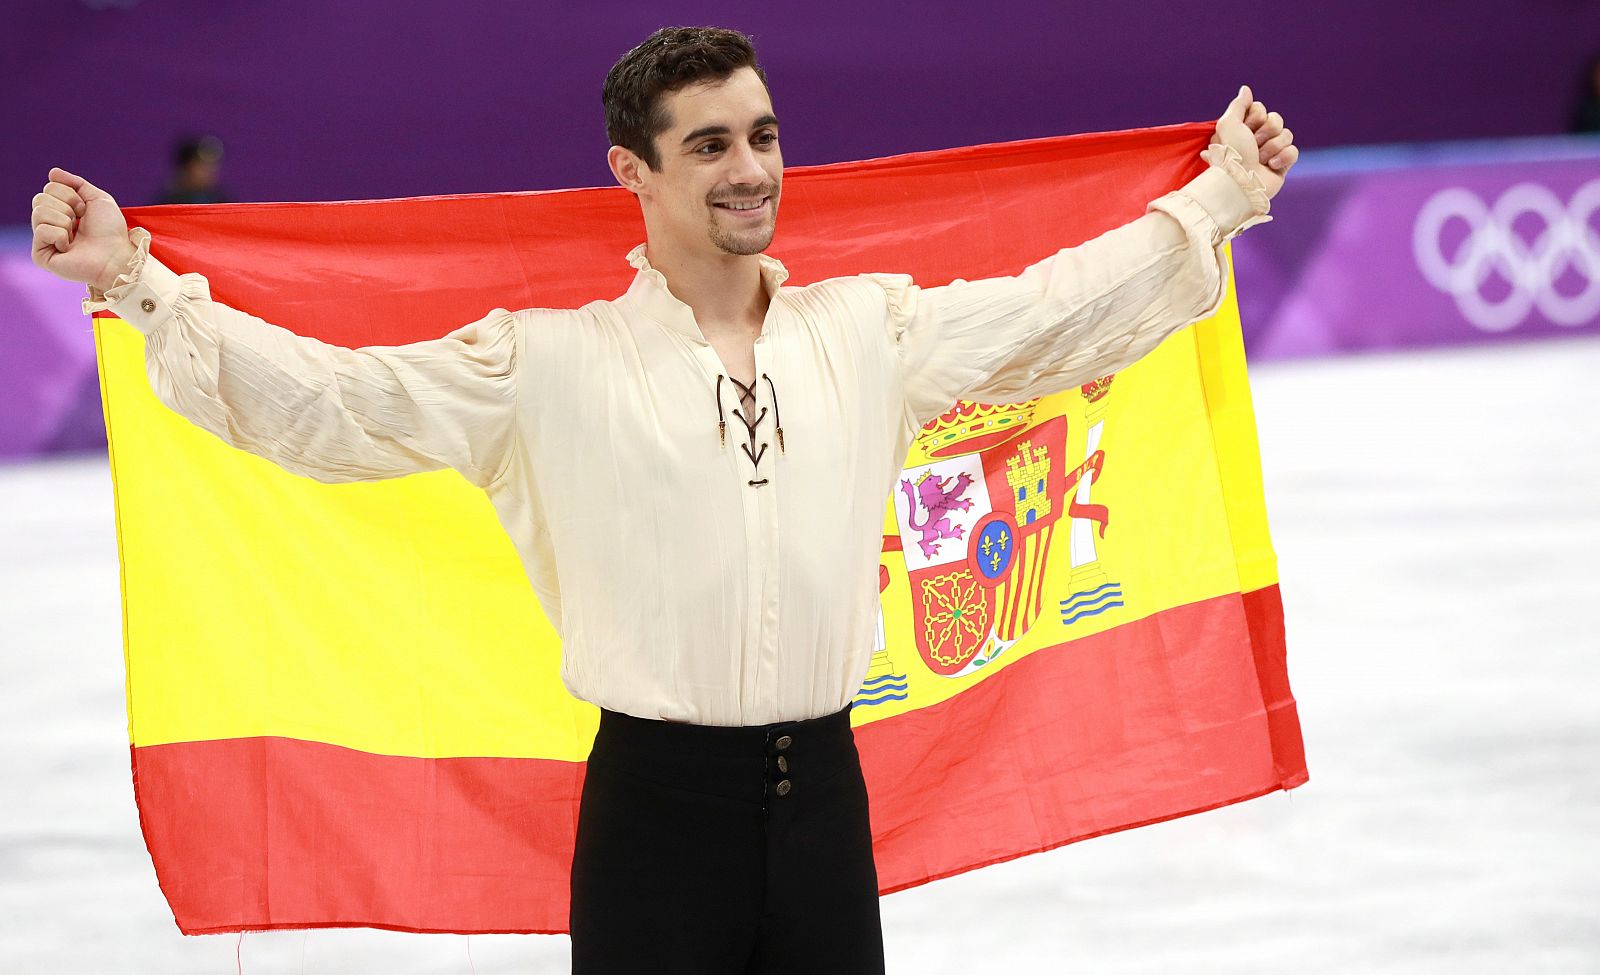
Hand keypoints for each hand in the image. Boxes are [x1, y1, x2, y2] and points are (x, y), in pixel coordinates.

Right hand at [31, 168, 135, 291]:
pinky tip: (69, 247)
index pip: (50, 188)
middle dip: (66, 207)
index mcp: (59, 210)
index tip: (85, 211)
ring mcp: (43, 239)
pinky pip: (42, 230)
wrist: (116, 255)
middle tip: (80, 223)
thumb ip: (76, 183)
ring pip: (39, 212)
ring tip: (76, 235)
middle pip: (40, 198)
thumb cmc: (111, 230)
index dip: (71, 196)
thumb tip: (52, 172)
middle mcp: (49, 223)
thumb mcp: (98, 199)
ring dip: (64, 221)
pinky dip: (60, 235)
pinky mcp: (41, 255)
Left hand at [1211, 86, 1297, 199]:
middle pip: (1276, 119)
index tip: (1245, 130)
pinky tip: (1271, 167)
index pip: (1261, 109)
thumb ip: (1238, 105)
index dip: (1255, 118)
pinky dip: (1283, 158)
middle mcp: (1257, 139)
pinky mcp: (1282, 165)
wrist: (1240, 183)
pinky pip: (1294, 151)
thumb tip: (1246, 89)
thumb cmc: (1231, 155)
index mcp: (1243, 129)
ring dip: (1272, 147)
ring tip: (1260, 160)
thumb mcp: (1228, 125)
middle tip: (1253, 146)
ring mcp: (1271, 152)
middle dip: (1265, 132)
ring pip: (1286, 134)